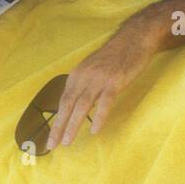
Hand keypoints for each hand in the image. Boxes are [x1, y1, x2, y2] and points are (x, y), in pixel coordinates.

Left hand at [45, 30, 157, 150]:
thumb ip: (83, 85)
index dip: (56, 120)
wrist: (133, 38)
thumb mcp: (92, 68)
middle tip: (51, 144)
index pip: (63, 101)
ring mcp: (99, 79)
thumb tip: (75, 104)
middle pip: (67, 105)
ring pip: (82, 106)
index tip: (51, 136)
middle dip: (58, 127)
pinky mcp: (115, 81)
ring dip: (73, 125)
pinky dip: (98, 117)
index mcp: (77, 75)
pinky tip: (94, 131)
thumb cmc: (114, 56)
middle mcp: (84, 77)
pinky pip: (105, 102)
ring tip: (67, 142)